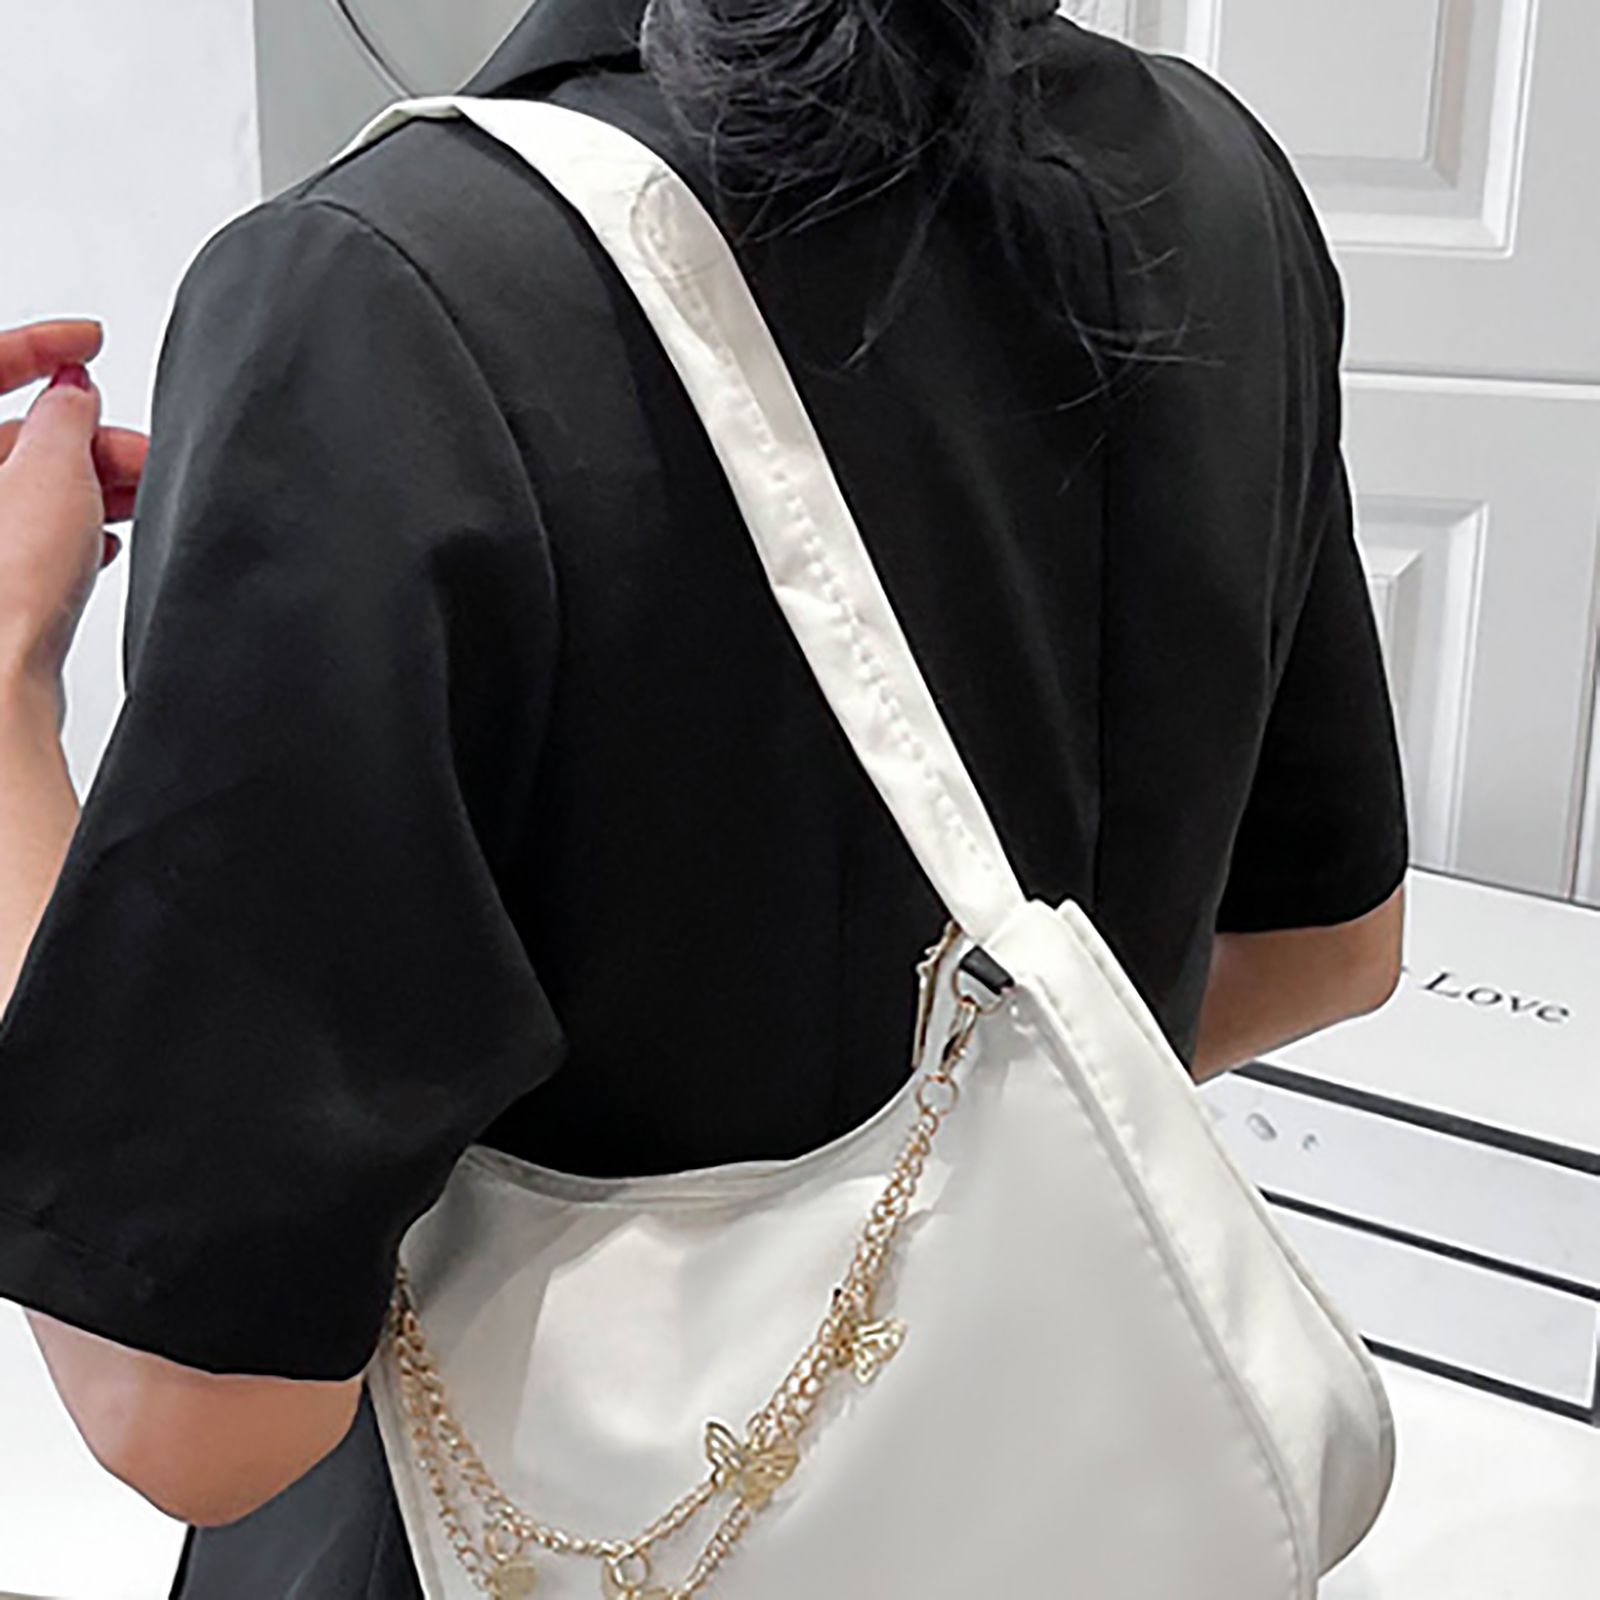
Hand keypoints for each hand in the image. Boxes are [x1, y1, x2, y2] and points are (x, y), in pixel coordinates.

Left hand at [0, 320, 148, 700]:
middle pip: (12, 435)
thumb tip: (74, 392)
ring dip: (86, 485)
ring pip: (25, 488)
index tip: (89, 342)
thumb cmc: (4, 591)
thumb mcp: (53, 469)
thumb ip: (67, 415)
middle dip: (84, 436)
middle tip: (134, 451)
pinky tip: (101, 544)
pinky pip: (25, 538)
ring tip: (134, 499)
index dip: (41, 344)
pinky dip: (66, 532)